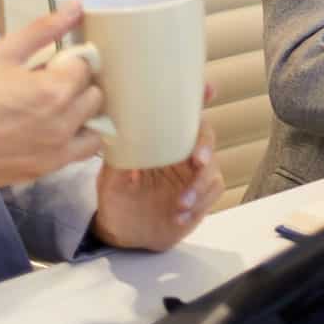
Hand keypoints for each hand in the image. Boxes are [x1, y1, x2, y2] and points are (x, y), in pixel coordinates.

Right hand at [0, 4, 104, 194]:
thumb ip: (43, 29)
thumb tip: (78, 6)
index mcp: (54, 90)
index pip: (86, 66)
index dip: (72, 59)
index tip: (55, 62)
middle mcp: (64, 123)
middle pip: (95, 96)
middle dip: (80, 85)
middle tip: (52, 82)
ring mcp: (58, 151)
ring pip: (96, 126)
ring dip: (85, 114)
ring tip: (58, 107)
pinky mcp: (47, 170)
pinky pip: (82, 152)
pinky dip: (78, 139)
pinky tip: (55, 130)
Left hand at [91, 87, 223, 251]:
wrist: (122, 234)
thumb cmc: (116, 198)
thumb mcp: (111, 178)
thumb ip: (118, 158)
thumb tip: (117, 133)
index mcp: (163, 142)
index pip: (183, 116)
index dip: (199, 100)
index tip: (209, 89)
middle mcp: (182, 155)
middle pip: (206, 139)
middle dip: (205, 147)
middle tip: (198, 160)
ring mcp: (193, 177)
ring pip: (212, 171)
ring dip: (200, 186)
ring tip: (181, 204)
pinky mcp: (201, 200)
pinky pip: (211, 197)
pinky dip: (199, 206)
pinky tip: (179, 217)